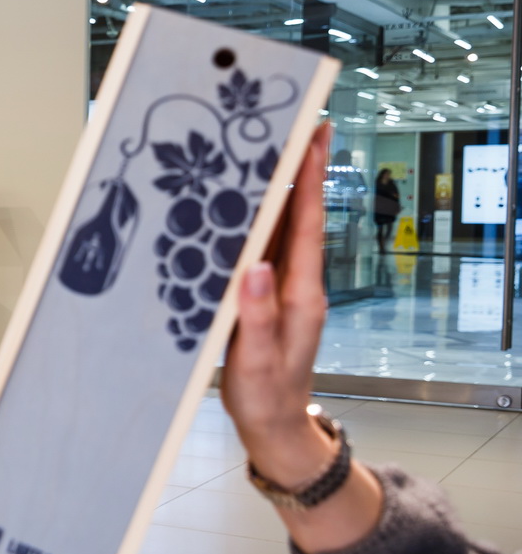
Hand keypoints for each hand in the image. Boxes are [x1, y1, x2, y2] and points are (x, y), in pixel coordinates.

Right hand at [221, 122, 334, 485]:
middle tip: (294, 126)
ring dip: (277, 191)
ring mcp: (282, 290)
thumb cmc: (268, 397)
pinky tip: (241, 208)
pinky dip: (256, 222)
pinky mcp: (266, 299)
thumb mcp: (260, 360)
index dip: (309, 180)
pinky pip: (262, 251)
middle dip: (298, 171)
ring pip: (280, 230)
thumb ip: (259, 315)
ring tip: (267, 152)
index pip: (307, 225)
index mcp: (301, 295)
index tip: (312, 138)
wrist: (275, 427)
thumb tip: (254, 267)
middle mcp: (297, 285)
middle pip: (299, 217)